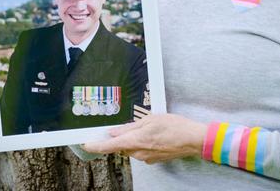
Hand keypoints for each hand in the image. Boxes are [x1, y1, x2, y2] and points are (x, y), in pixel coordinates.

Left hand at [81, 114, 206, 164]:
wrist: (193, 140)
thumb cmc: (173, 126)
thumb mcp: (150, 120)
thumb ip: (130, 127)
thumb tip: (114, 132)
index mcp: (135, 141)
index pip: (109, 146)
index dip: (96, 146)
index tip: (86, 144)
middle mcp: (139, 153)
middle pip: (121, 146)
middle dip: (119, 137)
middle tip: (121, 125)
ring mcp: (147, 158)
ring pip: (131, 148)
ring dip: (132, 138)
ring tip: (145, 126)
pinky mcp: (154, 159)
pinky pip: (141, 150)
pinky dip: (141, 142)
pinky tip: (152, 133)